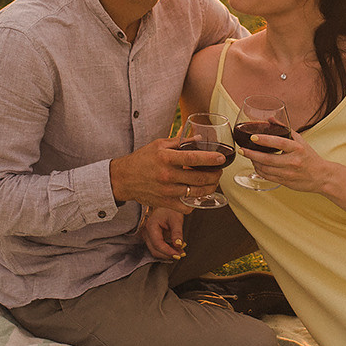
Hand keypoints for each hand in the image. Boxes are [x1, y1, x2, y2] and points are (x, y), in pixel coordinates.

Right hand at [110, 138, 228, 210]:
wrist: (123, 178)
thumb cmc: (142, 159)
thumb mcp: (159, 144)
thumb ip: (180, 142)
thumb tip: (199, 138)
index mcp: (166, 158)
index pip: (193, 158)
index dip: (210, 159)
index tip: (222, 159)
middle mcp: (167, 175)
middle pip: (199, 177)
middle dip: (215, 175)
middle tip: (219, 171)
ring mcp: (166, 191)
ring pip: (196, 193)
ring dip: (209, 188)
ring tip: (213, 182)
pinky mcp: (164, 203)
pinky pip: (186, 206)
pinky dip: (195, 202)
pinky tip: (198, 195)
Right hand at [142, 207, 188, 260]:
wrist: (166, 204)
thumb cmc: (169, 209)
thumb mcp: (176, 219)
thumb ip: (177, 233)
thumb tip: (178, 245)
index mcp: (151, 226)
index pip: (158, 244)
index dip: (168, 252)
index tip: (178, 255)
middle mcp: (147, 232)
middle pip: (155, 250)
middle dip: (168, 255)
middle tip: (181, 254)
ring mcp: (148, 235)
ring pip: (155, 251)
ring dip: (168, 254)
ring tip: (180, 251)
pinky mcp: (151, 238)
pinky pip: (157, 247)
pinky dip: (166, 250)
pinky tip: (176, 248)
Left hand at [238, 130, 331, 193]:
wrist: (322, 176)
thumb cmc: (310, 157)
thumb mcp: (300, 140)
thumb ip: (285, 129)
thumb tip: (270, 119)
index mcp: (298, 149)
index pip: (279, 143)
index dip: (264, 140)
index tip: (253, 137)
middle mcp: (293, 162)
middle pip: (268, 159)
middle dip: (252, 154)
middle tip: (242, 149)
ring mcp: (289, 174)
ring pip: (265, 169)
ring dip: (254, 162)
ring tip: (248, 156)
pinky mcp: (285, 182)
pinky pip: (268, 177)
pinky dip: (259, 170)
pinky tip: (256, 165)